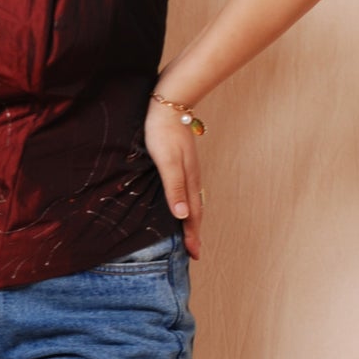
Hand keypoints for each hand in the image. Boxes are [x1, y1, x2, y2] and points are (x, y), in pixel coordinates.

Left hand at [144, 96, 203, 259]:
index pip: (193, 215)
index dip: (192, 236)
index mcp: (188, 181)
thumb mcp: (166, 162)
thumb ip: (174, 188)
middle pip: (196, 210)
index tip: (194, 255)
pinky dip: (187, 203)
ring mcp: (189, 169)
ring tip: (189, 233)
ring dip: (192, 219)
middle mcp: (192, 177)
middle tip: (194, 251)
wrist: (170, 103)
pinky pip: (188, 189)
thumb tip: (182, 216)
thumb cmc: (163, 132)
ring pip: (193, 200)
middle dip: (194, 232)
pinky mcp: (183, 161)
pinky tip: (180, 202)